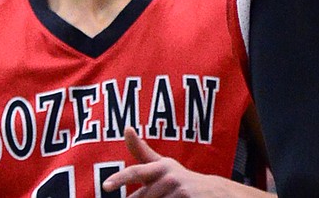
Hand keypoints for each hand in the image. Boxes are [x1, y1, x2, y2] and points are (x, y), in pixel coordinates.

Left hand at [102, 127, 236, 196]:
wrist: (213, 192)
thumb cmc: (179, 180)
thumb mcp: (162, 165)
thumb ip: (141, 151)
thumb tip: (127, 128)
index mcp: (159, 166)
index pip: (134, 173)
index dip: (119, 179)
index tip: (106, 185)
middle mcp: (167, 175)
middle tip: (161, 195)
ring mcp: (177, 187)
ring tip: (171, 197)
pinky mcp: (185, 197)